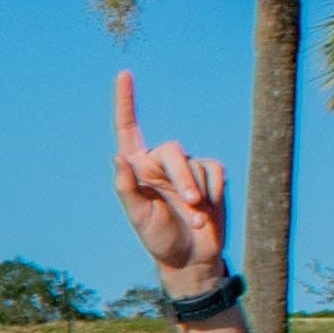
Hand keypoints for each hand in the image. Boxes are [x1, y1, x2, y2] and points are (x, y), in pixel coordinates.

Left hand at [113, 71, 231, 291]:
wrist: (191, 258)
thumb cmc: (158, 239)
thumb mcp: (139, 217)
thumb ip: (127, 188)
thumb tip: (117, 157)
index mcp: (136, 170)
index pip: (128, 130)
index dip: (125, 102)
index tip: (124, 74)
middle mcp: (159, 165)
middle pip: (172, 151)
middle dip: (182, 177)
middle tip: (191, 203)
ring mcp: (186, 170)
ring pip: (196, 163)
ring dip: (199, 191)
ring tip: (196, 217)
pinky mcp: (210, 176)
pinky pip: (215, 171)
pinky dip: (214, 190)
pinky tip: (209, 210)